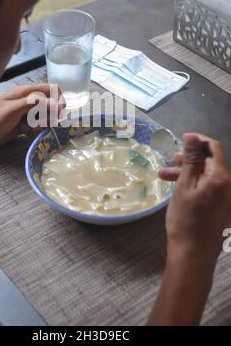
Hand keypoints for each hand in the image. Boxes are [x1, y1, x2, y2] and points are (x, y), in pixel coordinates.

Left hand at [0, 84, 64, 150]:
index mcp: (25, 92)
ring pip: (44, 116)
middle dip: (50, 114)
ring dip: (42, 122)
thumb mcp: (14, 110)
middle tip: (41, 122)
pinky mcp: (23, 124)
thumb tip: (57, 103)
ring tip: (29, 127)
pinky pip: (37, 125)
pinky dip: (35, 129)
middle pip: (50, 103)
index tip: (59, 113)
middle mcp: (27, 100)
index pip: (51, 89)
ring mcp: (25, 113)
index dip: (58, 100)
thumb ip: (35, 104)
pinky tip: (25, 132)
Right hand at [164, 133, 230, 269]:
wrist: (193, 256)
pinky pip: (212, 189)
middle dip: (190, 160)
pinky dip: (196, 186)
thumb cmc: (185, 220)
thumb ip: (191, 159)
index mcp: (222, 178)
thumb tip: (192, 136)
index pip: (214, 148)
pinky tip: (180, 191)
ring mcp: (229, 199)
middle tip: (170, 161)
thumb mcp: (185, 185)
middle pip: (211, 163)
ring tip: (165, 178)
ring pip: (208, 177)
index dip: (198, 141)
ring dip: (189, 174)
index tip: (181, 140)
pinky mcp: (226, 209)